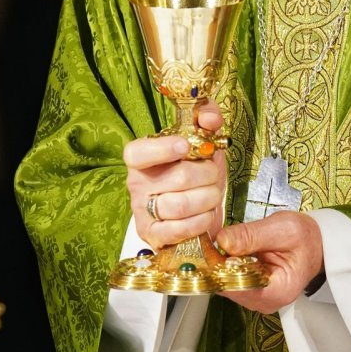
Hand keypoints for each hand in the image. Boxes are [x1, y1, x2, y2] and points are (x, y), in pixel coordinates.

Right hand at [123, 101, 226, 249]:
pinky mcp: (152, 234)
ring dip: (208, 198)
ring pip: (181, 205)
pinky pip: (179, 230)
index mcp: (140, 157)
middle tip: (214, 174)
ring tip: (212, 194)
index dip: (163, 149)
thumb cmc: (196, 169)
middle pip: (179, 177)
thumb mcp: (203, 139)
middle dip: (208, 175)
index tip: (186, 146)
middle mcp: (136, 183)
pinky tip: (206, 214)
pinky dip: (201, 221)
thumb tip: (209, 119)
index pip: (138, 152)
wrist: (196, 207)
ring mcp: (141, 210)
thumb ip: (206, 117)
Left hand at [216, 211, 323, 313]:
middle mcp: (266, 303)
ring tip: (228, 242)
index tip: (211, 248)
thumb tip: (222, 240)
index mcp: (278, 291)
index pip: (237, 287)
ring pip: (227, 284)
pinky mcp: (252, 292)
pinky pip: (232, 280)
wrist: (316, 244)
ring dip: (221, 264)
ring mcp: (258, 299)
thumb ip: (251, 235)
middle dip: (219, 264)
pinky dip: (228, 265)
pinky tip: (233, 251)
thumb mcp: (282, 228)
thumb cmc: (305, 237)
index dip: (220, 267)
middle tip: (216, 240)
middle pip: (229, 287)